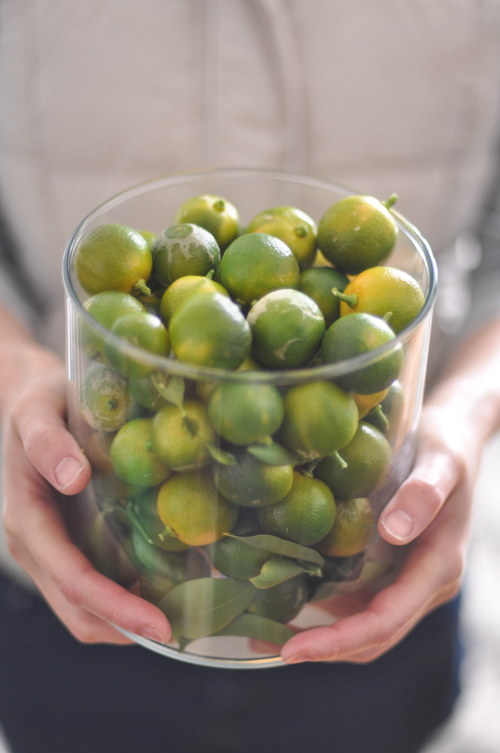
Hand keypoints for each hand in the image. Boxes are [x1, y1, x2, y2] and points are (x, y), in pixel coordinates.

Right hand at [2, 342, 170, 644]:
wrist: (31, 397)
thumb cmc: (39, 401)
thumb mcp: (38, 411)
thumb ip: (49, 442)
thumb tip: (74, 478)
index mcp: (27, 519)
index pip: (73, 579)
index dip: (116, 607)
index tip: (161, 624)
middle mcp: (35, 544)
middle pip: (78, 609)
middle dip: (127, 627)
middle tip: (184, 630)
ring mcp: (48, 549)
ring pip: (82, 608)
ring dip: (126, 622)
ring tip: (179, 614)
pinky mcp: (65, 543)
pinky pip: (91, 585)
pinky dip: (123, 599)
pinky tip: (161, 585)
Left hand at [280, 390, 479, 663]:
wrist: (455, 438)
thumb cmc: (447, 446)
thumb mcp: (441, 462)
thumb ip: (423, 494)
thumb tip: (393, 530)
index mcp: (439, 568)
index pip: (386, 620)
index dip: (339, 639)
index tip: (294, 648)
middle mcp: (425, 585)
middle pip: (373, 636)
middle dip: (321, 648)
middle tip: (262, 642)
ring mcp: (409, 580)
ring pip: (364, 626)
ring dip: (319, 636)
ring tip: (261, 630)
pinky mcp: (393, 569)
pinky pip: (359, 602)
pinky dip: (325, 610)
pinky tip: (286, 597)